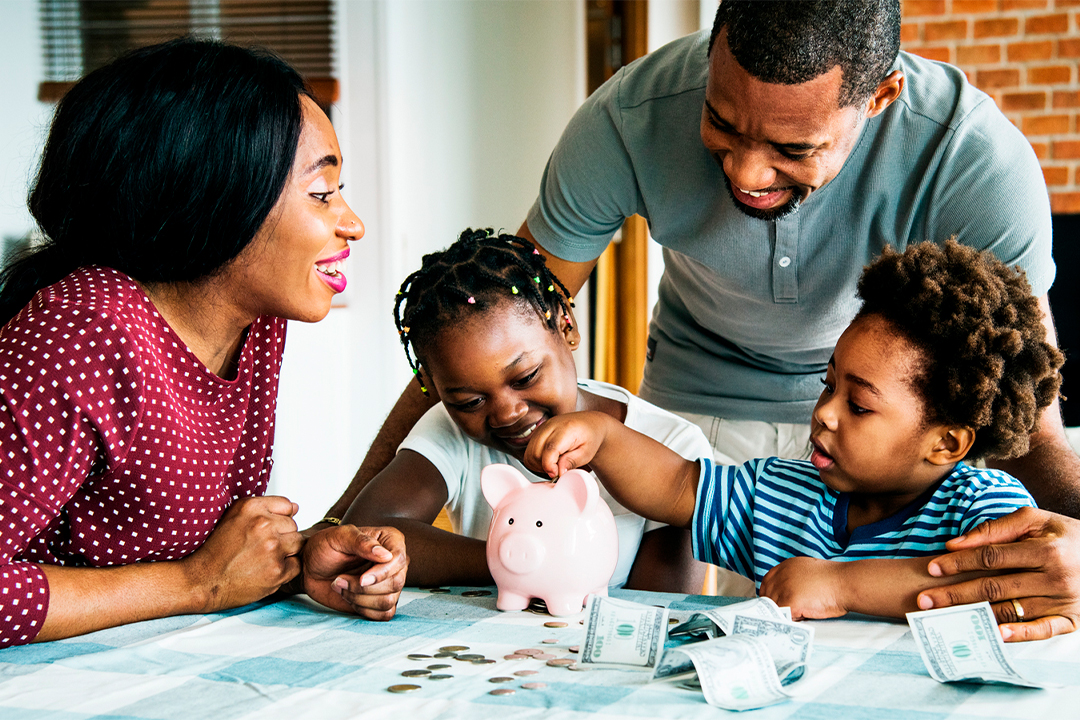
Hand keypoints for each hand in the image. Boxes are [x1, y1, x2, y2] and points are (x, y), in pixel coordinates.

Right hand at [182, 495, 302, 611]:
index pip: (287, 506)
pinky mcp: (277, 570)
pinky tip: (266, 570)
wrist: (202, 581)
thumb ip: (265, 508)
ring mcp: (272, 548)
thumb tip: (296, 507)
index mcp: (251, 507)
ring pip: (298, 543)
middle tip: (261, 548)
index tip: (266, 530)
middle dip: (282, 536)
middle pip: (293, 526)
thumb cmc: (216, 551)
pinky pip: (296, 565)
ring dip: (286, 552)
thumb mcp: (233, 517)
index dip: (278, 519)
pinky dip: (286, 569)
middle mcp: (263, 525)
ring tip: (265, 558)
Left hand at [302, 524, 407, 620]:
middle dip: (364, 588)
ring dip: (359, 599)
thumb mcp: (339, 537)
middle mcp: (394, 562)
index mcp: (390, 540)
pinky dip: (363, 610)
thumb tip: (386, 555)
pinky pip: (384, 614)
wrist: (310, 567)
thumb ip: (362, 542)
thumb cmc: (325, 547)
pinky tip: (349, 597)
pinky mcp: (380, 600)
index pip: (399, 560)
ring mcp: (389, 583)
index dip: (382, 573)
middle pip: (396, 583)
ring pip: (388, 601)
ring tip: (341, 586)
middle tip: (340, 579)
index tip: (361, 579)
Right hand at [524, 411, 608, 478]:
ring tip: (554, 467)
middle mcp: (550, 426)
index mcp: (566, 429)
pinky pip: (529, 452)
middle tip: (558, 471)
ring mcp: (541, 429)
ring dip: (538, 466)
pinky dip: (535, 462)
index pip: (550, 449)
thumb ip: (572, 461)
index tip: (556, 474)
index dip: (550, 466)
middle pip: (536, 453)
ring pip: (529, 454)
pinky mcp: (537, 433)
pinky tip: (548, 462)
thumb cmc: (589, 437)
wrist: (589, 424)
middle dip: (544, 468)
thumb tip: (558, 472)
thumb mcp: (586, 453)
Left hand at [760, 557, 847, 619]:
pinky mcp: (790, 602)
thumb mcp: (808, 571)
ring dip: (784, 614)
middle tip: (787, 614)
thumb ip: (794, 578)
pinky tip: (802, 618)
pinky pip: (783, 617)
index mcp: (785, 566)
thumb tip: (785, 594)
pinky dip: (791, 621)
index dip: (770, 596)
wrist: (846, 582)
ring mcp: (784, 588)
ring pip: (774, 608)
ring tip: (800, 614)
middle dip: (775, 607)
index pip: (766, 583)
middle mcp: (781, 575)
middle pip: (767, 597)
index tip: (775, 605)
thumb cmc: (834, 580)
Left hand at [917, 507, 1079, 641]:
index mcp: (1045, 550)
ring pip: (1011, 610)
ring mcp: (1064, 601)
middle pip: (994, 587)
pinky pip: (1043, 631)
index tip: (932, 568)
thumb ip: (994, 529)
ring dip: (975, 616)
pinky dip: (1020, 635)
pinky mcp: (1072, 619)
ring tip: (944, 618)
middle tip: (924, 600)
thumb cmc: (1062, 534)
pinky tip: (994, 635)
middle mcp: (1055, 577)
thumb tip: (954, 544)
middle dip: (955, 594)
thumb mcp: (1034, 520)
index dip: (959, 562)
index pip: (991, 557)